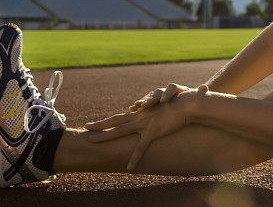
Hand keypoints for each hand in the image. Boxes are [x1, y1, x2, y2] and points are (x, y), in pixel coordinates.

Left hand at [85, 84, 208, 169]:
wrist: (187, 104)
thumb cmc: (177, 107)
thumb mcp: (162, 111)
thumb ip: (151, 113)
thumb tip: (143, 113)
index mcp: (141, 114)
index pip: (120, 117)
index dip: (108, 121)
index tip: (96, 125)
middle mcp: (139, 117)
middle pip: (114, 121)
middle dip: (99, 125)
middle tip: (86, 128)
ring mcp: (144, 124)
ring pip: (119, 131)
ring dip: (104, 136)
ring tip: (91, 141)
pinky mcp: (153, 132)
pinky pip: (141, 147)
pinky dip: (135, 158)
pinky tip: (129, 167)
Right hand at [129, 82, 196, 111]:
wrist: (189, 103)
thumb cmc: (193, 103)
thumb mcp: (197, 99)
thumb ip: (200, 93)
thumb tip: (205, 87)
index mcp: (178, 89)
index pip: (173, 88)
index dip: (167, 94)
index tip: (164, 101)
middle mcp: (167, 91)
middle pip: (158, 92)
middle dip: (151, 99)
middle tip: (146, 105)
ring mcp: (159, 96)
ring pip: (150, 97)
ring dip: (143, 102)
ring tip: (137, 106)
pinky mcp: (153, 103)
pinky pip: (145, 103)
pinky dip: (139, 106)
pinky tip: (132, 109)